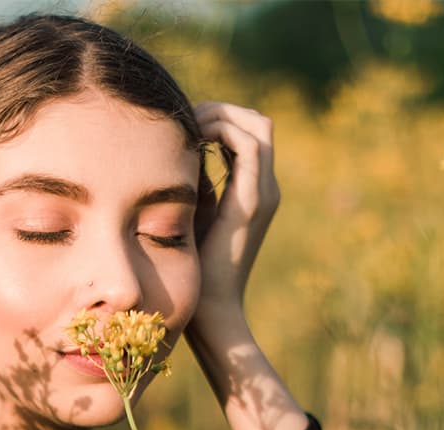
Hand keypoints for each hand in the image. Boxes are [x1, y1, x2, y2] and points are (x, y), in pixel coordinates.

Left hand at [192, 102, 279, 310]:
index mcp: (253, 189)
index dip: (218, 117)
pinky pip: (248, 148)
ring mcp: (263, 193)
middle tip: (186, 119)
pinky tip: (193, 142)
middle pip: (258, 122)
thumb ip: (194, 180)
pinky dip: (222, 133)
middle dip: (221, 110)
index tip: (184, 124)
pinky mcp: (252, 201)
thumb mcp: (192, 211)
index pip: (248, 132)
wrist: (210, 306)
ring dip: (221, 116)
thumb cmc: (194, 265)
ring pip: (258, 127)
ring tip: (189, 127)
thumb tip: (178, 150)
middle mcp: (265, 187)